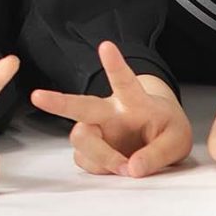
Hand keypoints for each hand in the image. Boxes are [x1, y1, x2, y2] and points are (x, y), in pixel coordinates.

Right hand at [28, 39, 192, 176]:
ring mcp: (95, 129)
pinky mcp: (89, 148)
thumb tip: (132, 169)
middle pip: (80, 106)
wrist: (156, 137)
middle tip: (37, 96)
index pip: (124, 81)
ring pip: (82, 140)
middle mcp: (107, 112)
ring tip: (126, 169)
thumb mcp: (177, 142)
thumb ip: (157, 155)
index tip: (106, 46)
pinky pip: (86, 161)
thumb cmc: (165, 130)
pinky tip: (116, 168)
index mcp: (133, 102)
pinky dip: (101, 169)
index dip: (114, 64)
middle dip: (58, 101)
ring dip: (102, 158)